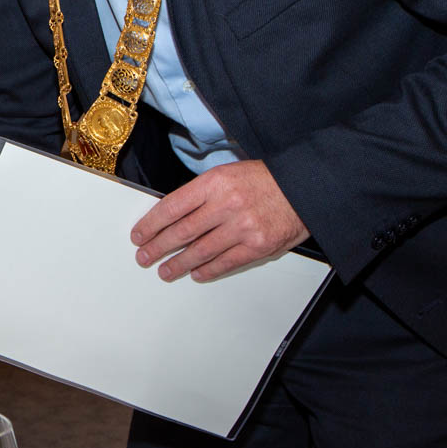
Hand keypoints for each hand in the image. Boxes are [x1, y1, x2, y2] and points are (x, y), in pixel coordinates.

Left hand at [131, 160, 308, 281]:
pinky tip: (195, 273)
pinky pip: (226, 263)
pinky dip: (208, 270)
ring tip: (165, 270)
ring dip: (178, 264)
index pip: (172, 207)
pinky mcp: (259, 246)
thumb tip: (172, 216)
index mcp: (215, 183)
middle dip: (158, 247)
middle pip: (182, 232)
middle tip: (144, 256)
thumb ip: (202, 194)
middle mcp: (227, 205)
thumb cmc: (266, 180)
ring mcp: (243, 227)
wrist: (307, 187)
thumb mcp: (228, 174)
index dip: (151, 224)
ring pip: (201, 251)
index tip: (139, 235)